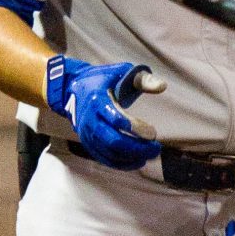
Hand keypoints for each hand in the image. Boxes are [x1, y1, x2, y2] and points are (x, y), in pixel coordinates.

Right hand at [45, 55, 163, 168]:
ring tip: (150, 154)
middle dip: (137, 148)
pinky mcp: (87, 142)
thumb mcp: (122, 72)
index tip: (153, 133)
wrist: (72, 88)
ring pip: (109, 152)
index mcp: (97, 100)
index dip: (135, 128)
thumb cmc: (103, 79)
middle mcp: (89, 119)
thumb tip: (162, 86)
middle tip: (156, 148)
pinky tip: (138, 161)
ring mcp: (87, 133)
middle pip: (113, 141)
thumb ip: (143, 79)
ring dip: (132, 157)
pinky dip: (122, 163)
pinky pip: (104, 158)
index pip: (116, 119)